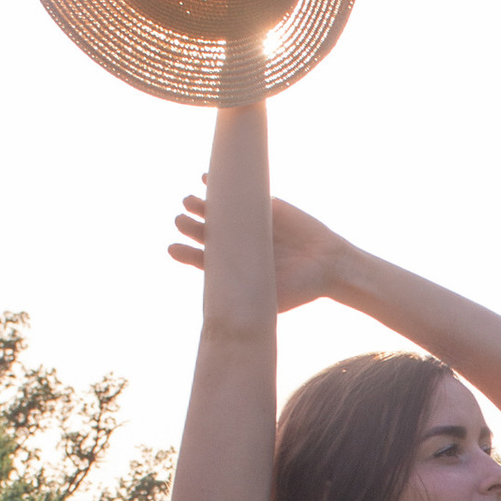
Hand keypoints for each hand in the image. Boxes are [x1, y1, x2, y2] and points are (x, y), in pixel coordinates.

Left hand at [169, 190, 349, 309]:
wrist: (329, 265)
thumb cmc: (300, 289)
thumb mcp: (270, 303)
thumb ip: (247, 306)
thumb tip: (222, 321)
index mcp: (232, 270)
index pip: (200, 260)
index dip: (184, 253)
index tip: (172, 249)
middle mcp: (236, 246)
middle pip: (204, 233)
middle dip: (189, 226)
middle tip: (181, 221)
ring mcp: (247, 224)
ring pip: (217, 211)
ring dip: (200, 205)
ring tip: (190, 201)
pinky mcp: (263, 206)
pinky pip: (239, 192)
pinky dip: (222, 184)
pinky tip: (206, 178)